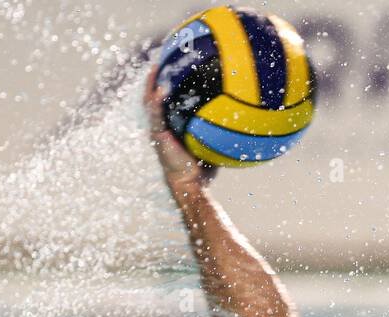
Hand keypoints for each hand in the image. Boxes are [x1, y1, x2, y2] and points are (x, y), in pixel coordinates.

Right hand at [145, 63, 215, 190]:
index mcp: (170, 127)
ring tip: (155, 67)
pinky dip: (157, 102)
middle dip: (155, 79)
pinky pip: (156, 114)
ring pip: (149, 102)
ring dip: (151, 84)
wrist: (189, 184)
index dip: (165, 86)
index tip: (172, 69)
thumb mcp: (210, 145)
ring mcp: (158, 130)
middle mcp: (161, 126)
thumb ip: (216, 130)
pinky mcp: (158, 136)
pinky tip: (161, 89)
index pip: (166, 103)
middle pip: (153, 98)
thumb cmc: (202, 170)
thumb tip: (238, 118)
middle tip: (160, 60)